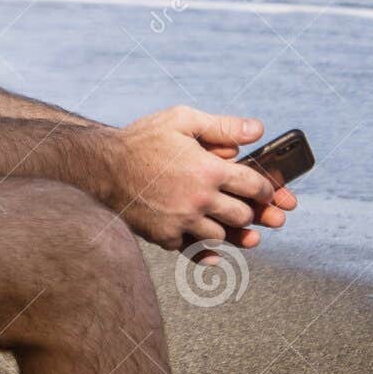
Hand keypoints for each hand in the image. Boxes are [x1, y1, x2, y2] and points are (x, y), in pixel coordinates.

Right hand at [102, 105, 279, 250]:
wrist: (101, 168)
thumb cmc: (142, 140)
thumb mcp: (182, 120)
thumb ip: (222, 126)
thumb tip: (258, 130)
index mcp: (208, 170)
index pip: (253, 185)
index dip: (268, 190)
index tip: (270, 191)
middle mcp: (199, 200)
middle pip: (243, 216)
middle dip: (257, 214)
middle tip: (268, 215)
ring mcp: (182, 222)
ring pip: (222, 237)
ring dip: (234, 233)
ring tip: (247, 234)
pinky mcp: (165, 237)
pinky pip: (195, 251)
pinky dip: (208, 253)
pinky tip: (217, 253)